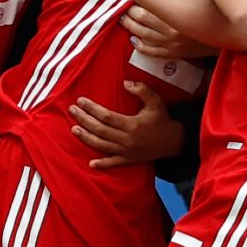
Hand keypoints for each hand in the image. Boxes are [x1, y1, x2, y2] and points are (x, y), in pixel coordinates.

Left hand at [69, 82, 184, 168]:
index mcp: (132, 125)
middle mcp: (127, 139)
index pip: (106, 116)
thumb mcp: (156, 102)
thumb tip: (125, 82)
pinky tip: (91, 163)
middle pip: (100, 130)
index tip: (80, 101)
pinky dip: (103, 164)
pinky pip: (114, 163)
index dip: (92, 109)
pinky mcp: (129, 160)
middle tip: (72, 110)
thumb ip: (142, 90)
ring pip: (102, 145)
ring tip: (73, 129)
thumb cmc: (162, 119)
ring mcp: (127, 151)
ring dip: (86, 138)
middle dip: (84, 120)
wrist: (175, 142)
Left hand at [121, 5, 215, 59]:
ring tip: (124, 19)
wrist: (234, 34)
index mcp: (176, 13)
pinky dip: (140, 46)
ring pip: (143, 36)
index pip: (146, 5)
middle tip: (123, 7)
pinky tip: (134, 40)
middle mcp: (172, 30)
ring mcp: (173, 43)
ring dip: (130, 28)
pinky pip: (152, 52)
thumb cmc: (218, 7)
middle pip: (140, 21)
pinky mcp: (176, 53)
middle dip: (128, 13)